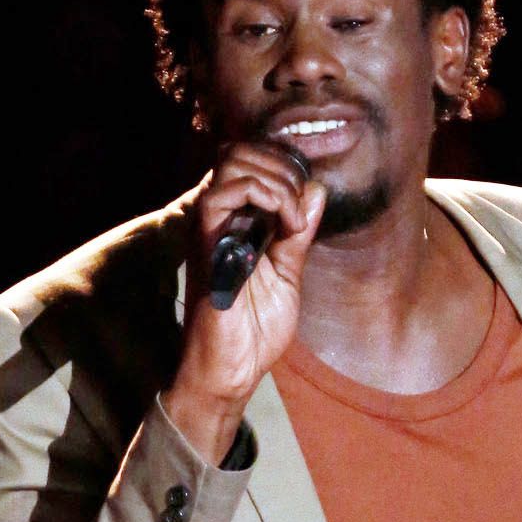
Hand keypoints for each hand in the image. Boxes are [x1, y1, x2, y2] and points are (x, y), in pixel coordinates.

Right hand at [162, 140, 326, 461]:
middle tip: (300, 211)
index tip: (307, 208)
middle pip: (241, 150)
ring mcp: (209, 227)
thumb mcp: (287, 274)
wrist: (231, 371)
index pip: (253, 160)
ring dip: (276, 180)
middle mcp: (218, 217)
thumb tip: (316, 191)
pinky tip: (283, 225)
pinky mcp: (204, 244)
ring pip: (231, 160)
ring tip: (293, 218)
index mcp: (236, 221)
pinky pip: (220, 195)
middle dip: (283, 169)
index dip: (287, 168)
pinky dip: (263, 196)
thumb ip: (298, 233)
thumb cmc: (253, 331)